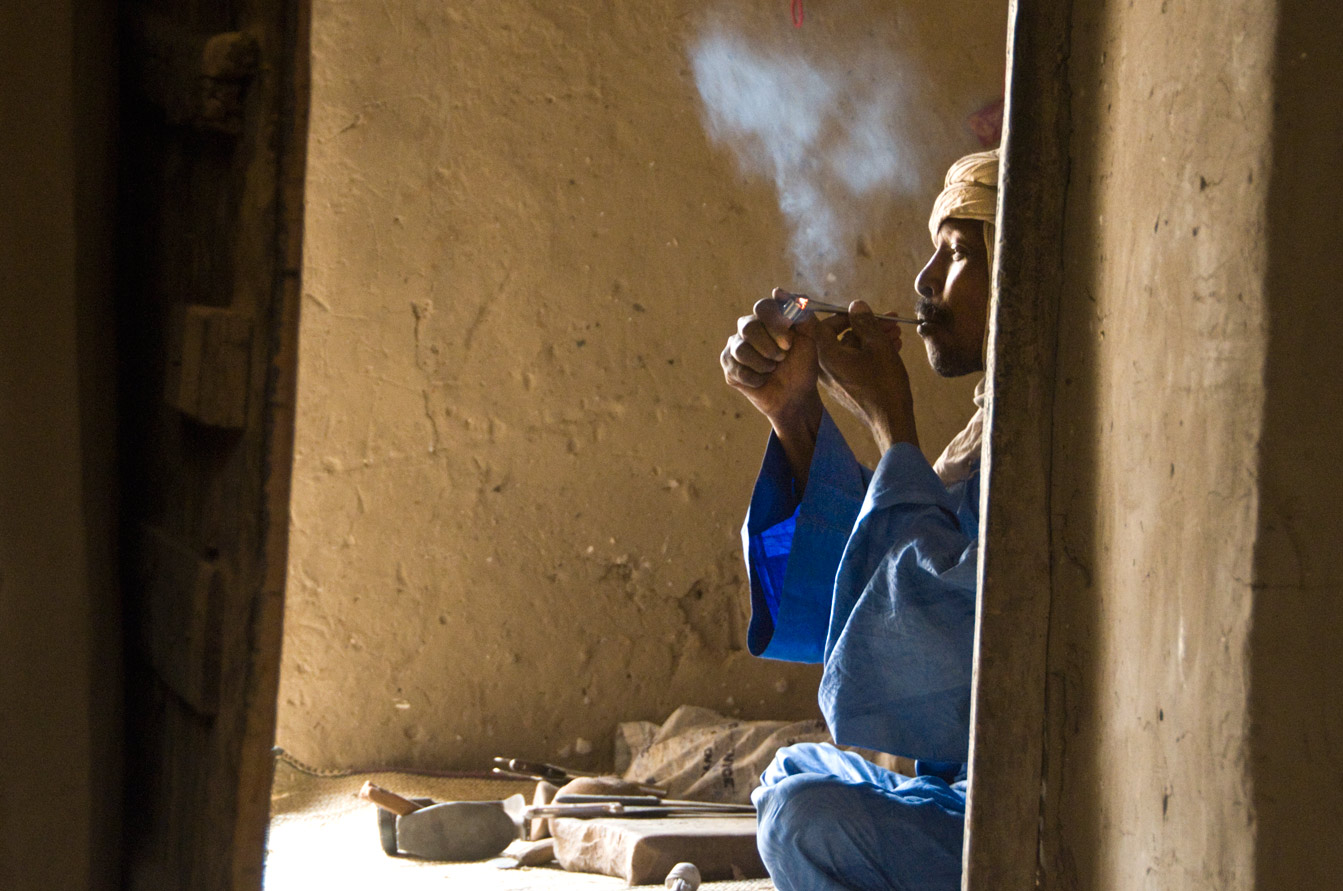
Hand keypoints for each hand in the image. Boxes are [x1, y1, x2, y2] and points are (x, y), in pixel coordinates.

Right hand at [721, 297, 821, 432]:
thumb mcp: (809, 338)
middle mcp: (748, 328)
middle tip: (781, 359)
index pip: (763, 307)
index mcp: (767, 317)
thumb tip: (777, 290)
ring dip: (763, 364)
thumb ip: (800, 312)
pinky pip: (736, 368)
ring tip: (772, 370)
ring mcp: (736, 346)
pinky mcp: (729, 366)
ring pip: (740, 349)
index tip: (789, 344)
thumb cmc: (803, 365)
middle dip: (769, 348)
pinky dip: (755, 378)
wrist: (796, 395)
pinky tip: (762, 381)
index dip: (775, 325)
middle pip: (748, 327)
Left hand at [811, 301, 918, 453]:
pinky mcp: (845, 388)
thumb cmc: (884, 382)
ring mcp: (834, 379)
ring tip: (897, 334)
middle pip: (841, 336)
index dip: (845, 314)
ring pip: (851, 350)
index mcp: (825, 354)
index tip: (863, 311)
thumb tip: (855, 305)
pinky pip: (854, 363)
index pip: (825, 324)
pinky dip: (870, 354)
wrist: (891, 421)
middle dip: (867, 326)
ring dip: (873, 338)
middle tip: (891, 320)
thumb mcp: (878, 345)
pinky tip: (893, 348)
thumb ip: (865, 321)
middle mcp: (824, 367)